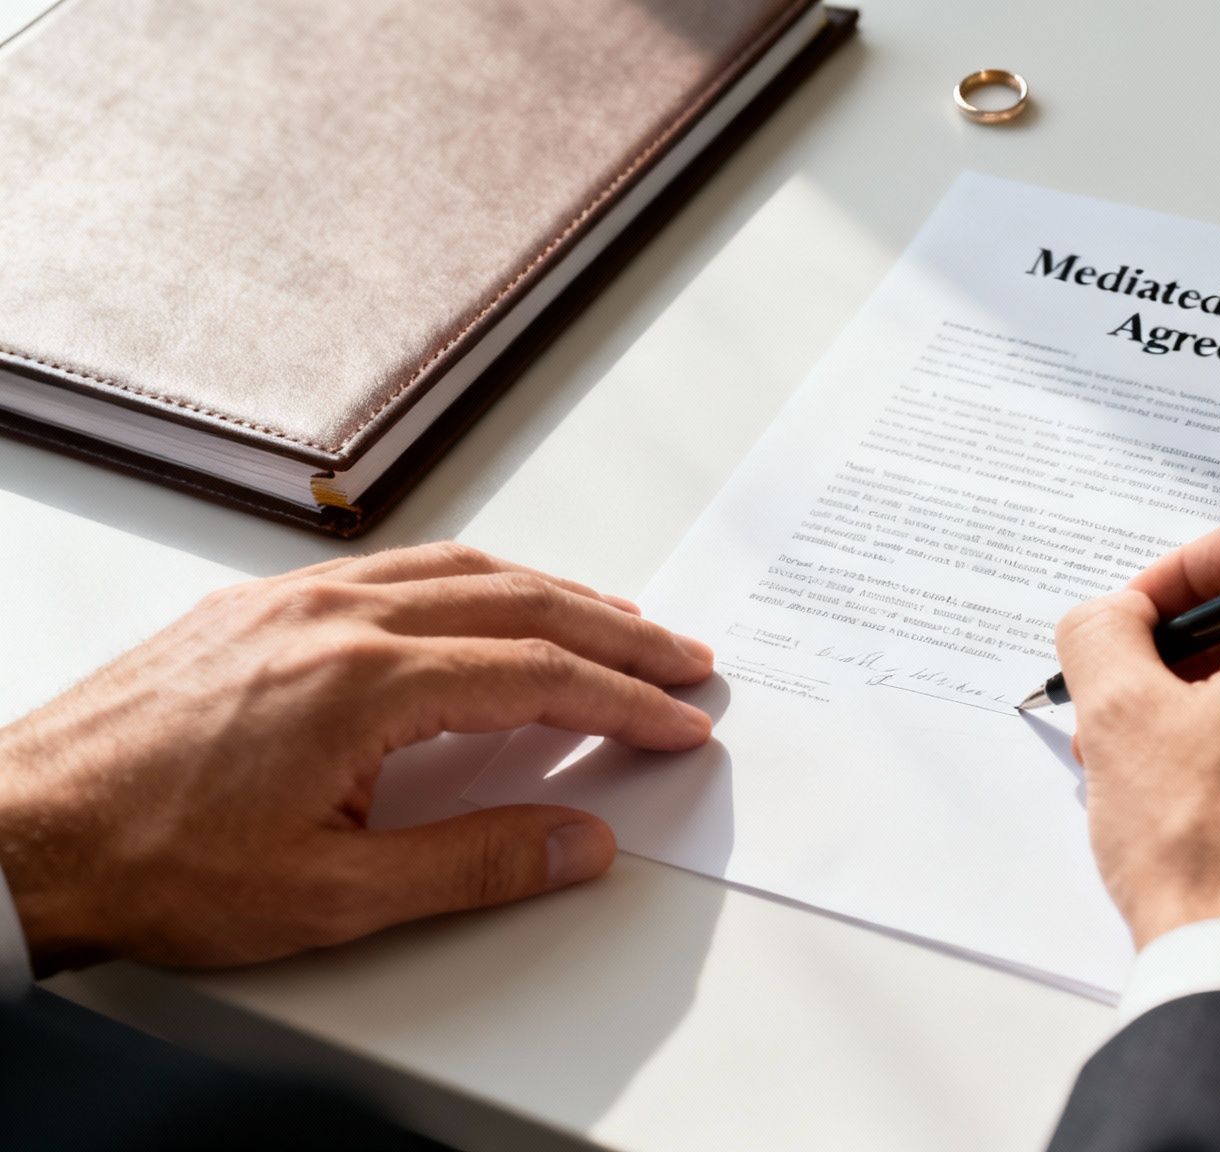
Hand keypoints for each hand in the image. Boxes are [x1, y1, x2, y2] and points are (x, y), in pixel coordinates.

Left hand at [0, 543, 713, 973]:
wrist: (20, 834)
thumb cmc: (154, 863)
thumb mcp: (334, 896)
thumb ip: (476, 863)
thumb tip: (581, 841)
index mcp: (365, 682)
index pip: (539, 674)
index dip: (625, 700)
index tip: (679, 719)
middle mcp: (337, 618)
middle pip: (519, 603)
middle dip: (616, 631)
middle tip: (682, 657)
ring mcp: (295, 602)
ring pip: (461, 569)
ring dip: (553, 592)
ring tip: (613, 619)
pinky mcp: (260, 607)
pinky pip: (397, 567)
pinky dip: (474, 578)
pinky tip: (488, 597)